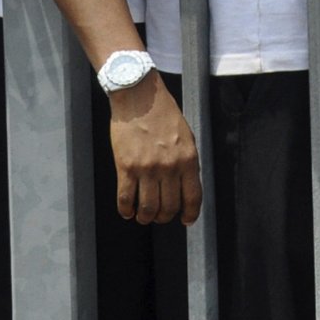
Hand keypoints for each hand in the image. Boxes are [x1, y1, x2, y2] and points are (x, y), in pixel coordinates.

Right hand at [108, 74, 200, 225]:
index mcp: (189, 159)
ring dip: (146, 217)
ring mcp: (147, 168)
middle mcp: (170, 167)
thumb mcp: (186, 137)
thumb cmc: (164, 115)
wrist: (140, 99)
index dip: (190, 213)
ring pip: (148, 207)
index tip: (186, 220)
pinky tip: (128, 211)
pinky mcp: (125, 167)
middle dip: (165, 216)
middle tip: (160, 216)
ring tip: (144, 216)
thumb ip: (187, 161)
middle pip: (169, 206)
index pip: (193, 196)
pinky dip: (126, 210)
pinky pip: (125, 198)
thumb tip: (186, 185)